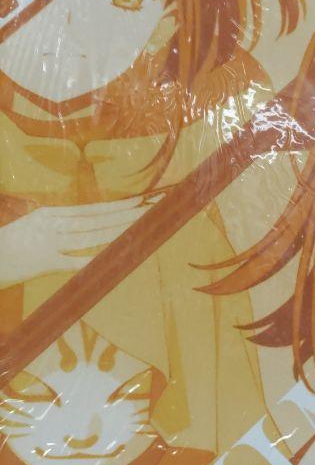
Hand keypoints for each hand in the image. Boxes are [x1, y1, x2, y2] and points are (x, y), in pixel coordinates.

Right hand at [0, 197, 149, 287]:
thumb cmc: (11, 245)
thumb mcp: (35, 227)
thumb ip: (61, 225)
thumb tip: (89, 224)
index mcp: (49, 215)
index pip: (91, 210)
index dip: (117, 206)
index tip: (139, 200)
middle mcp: (51, 226)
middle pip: (96, 221)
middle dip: (125, 215)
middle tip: (150, 210)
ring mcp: (49, 244)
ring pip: (90, 237)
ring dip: (117, 232)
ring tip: (140, 226)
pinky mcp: (45, 263)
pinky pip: (75, 262)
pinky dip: (95, 260)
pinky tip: (115, 256)